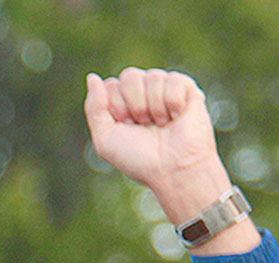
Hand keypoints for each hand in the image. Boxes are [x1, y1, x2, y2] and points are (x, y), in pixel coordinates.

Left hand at [85, 68, 237, 232]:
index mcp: (121, 102)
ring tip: (161, 124)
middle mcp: (142, 92)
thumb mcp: (105, 139)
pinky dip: (172, 103)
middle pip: (130, 76)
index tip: (126, 126)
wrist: (172, 169)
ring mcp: (164, 88)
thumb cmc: (138, 158)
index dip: (117, 107)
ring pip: (152, 76)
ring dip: (153, 107)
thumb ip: (94, 108)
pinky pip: (173, 80)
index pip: (110, 85)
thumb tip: (92, 77)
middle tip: (143, 125)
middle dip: (134, 104)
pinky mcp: (186, 88)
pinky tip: (176, 117)